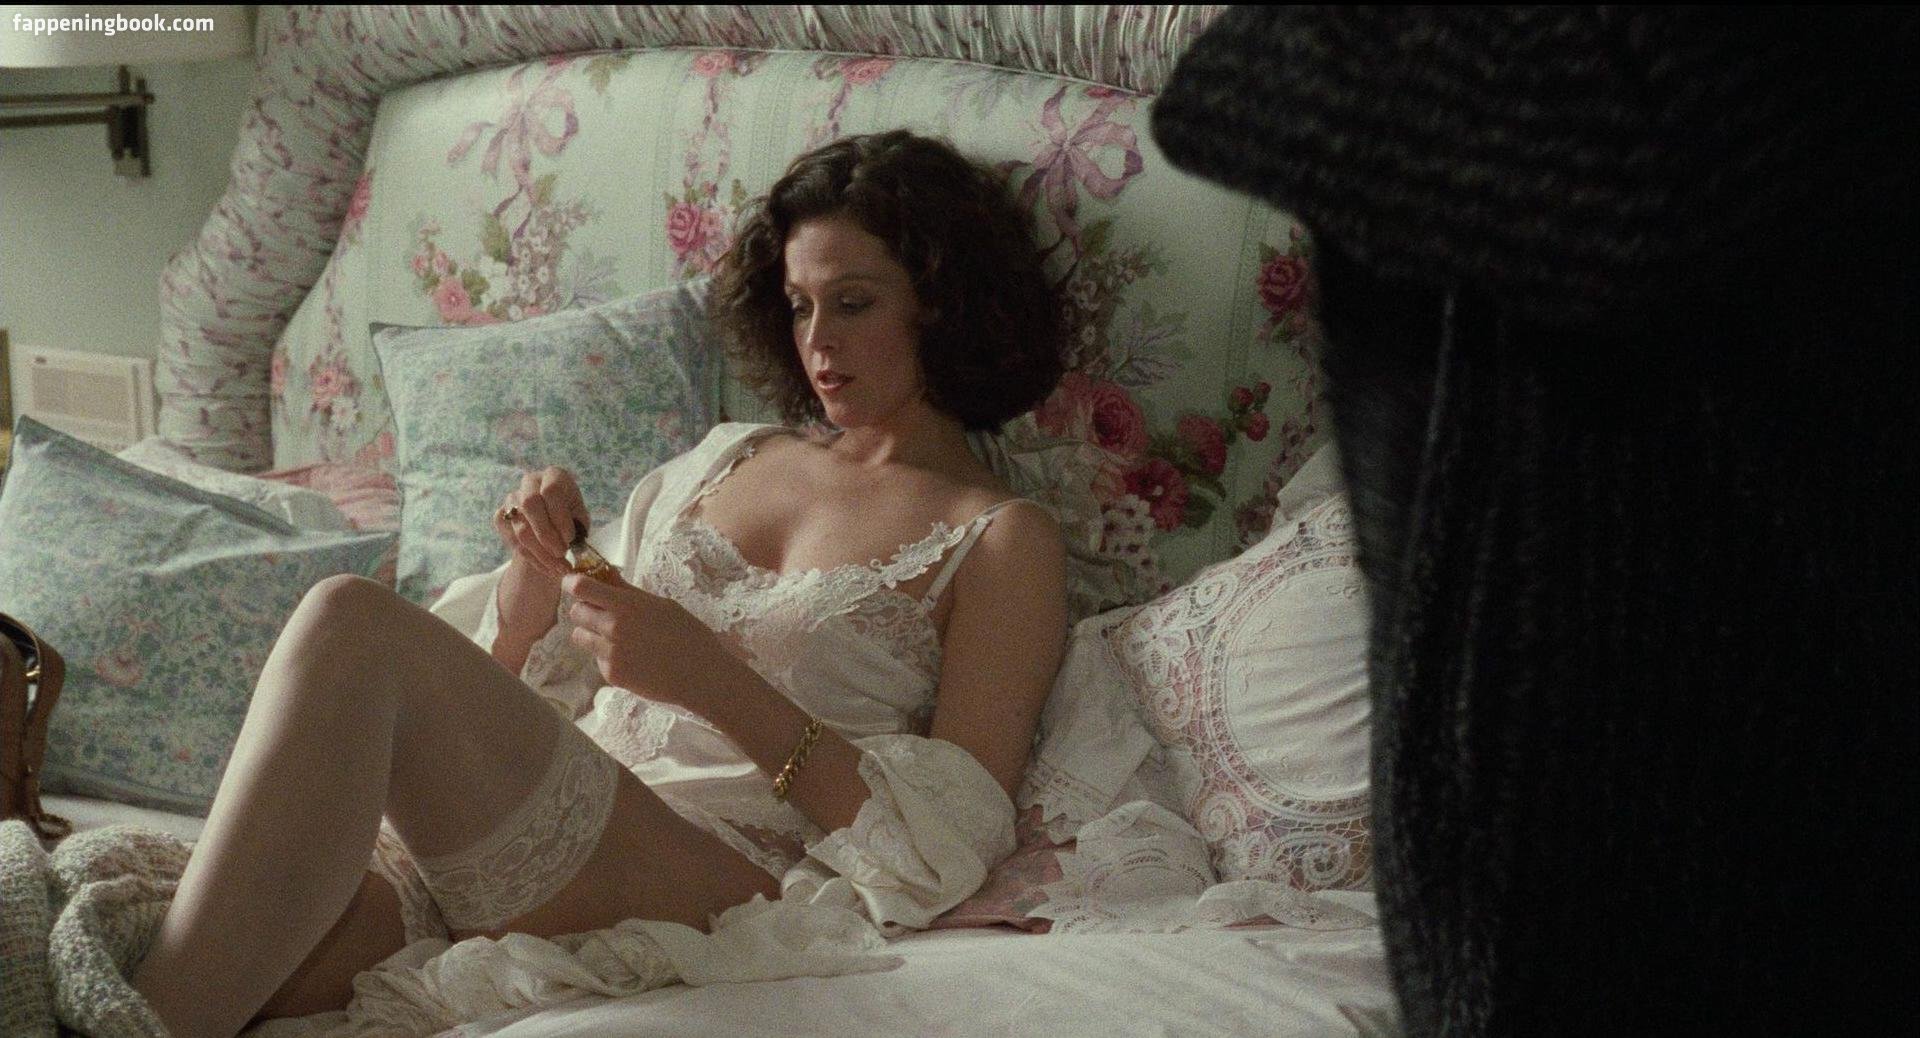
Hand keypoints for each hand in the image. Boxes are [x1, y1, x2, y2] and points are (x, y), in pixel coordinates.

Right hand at [493, 467, 589, 581]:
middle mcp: (530, 482)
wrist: (551, 525)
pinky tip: (546, 567)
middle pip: (530, 505)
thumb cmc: (571, 517)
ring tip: (559, 569)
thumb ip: (578, 526)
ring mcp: (512, 498)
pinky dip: (531, 558)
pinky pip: (511, 540)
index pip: (551, 491)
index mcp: (554, 476)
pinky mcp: (500, 516)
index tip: (570, 538)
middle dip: (546, 535)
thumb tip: (574, 543)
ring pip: (521, 528)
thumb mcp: (580, 517)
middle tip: (561, 554)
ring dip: (541, 553)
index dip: (559, 517)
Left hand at [562, 571, 721, 710]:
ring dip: (592, 634)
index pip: (581, 588)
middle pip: (575, 612)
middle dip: (586, 610)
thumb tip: (606, 576)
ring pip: (580, 637)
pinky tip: (631, 659)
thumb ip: (629, 593)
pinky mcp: (612, 675)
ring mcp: (610, 654)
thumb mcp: (662, 605)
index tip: (575, 583)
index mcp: (626, 606)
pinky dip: (607, 656)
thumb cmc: (689, 635)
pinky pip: (597, 659)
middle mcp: (612, 629)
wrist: (701, 675)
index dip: (572, 583)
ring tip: (615, 638)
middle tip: (602, 613)